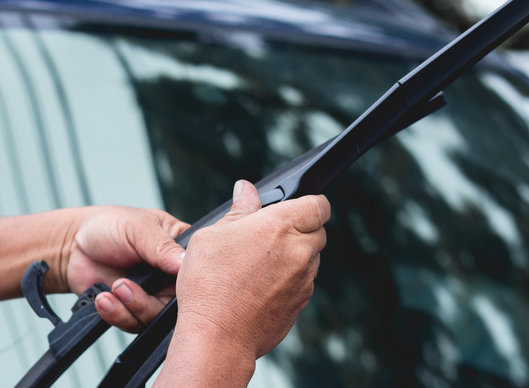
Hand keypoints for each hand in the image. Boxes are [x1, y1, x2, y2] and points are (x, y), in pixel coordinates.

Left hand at [62, 206, 188, 331]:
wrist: (73, 246)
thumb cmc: (110, 226)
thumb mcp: (139, 228)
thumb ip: (163, 247)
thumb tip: (187, 263)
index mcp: (180, 250)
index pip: (197, 271)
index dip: (188, 281)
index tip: (167, 280)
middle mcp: (170, 277)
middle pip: (178, 303)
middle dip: (151, 300)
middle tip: (125, 286)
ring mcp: (153, 295)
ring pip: (155, 317)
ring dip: (131, 307)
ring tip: (113, 288)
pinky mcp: (132, 311)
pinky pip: (133, 324)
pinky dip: (117, 314)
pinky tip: (103, 298)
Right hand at [174, 180, 329, 361]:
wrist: (218, 338)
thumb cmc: (209, 286)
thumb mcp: (212, 236)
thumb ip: (238, 210)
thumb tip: (246, 190)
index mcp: (280, 226)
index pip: (319, 204)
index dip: (310, 203)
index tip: (296, 207)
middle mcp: (299, 251)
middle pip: (317, 231)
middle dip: (299, 230)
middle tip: (268, 237)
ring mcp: (304, 280)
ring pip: (311, 258)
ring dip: (295, 256)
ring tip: (259, 265)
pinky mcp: (301, 303)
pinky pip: (303, 283)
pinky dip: (289, 280)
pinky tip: (260, 287)